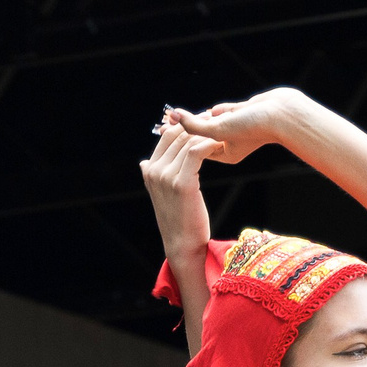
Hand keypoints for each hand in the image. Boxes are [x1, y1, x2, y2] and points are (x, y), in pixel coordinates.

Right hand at [141, 113, 213, 264]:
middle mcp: (154, 170)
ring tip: (222, 132)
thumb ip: (156, 175)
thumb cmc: (179, 219)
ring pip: (187, 142)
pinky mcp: (182, 183)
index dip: (186, 126)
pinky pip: (196, 152)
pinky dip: (209, 144)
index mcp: (149, 170)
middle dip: (198, 126)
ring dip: (207, 134)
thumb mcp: (162, 194)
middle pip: (177, 136)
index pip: (167, 136)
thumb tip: (144, 162)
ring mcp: (166, 176)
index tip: (204, 121)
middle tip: (216, 122)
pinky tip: (220, 144)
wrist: (182, 245)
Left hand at [165, 88, 302, 165]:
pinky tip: (213, 109)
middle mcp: (231, 142)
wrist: (281, 114)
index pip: (198, 145)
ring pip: (214, 120)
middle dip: (189, 126)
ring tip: (187, 116)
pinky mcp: (243, 114)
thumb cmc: (253, 127)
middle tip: (166, 122)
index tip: (163, 129)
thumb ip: (195, 124)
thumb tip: (173, 116)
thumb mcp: (218, 129)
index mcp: (225, 154)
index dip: (181, 137)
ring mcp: (237, 128)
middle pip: (204, 133)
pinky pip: (226, 110)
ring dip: (205, 116)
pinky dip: (220, 109)